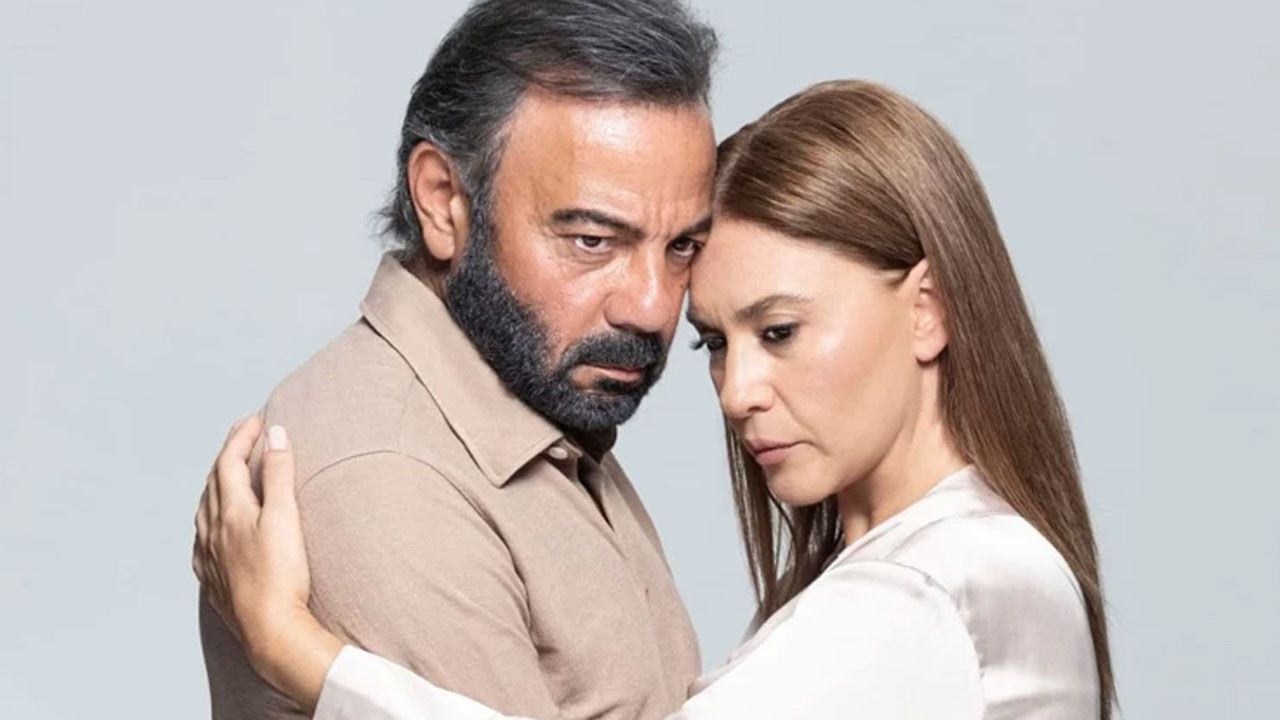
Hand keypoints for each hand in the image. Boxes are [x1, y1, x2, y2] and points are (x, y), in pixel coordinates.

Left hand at [192, 415, 341, 710]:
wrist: (271, 630)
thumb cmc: (281, 575)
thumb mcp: (285, 516)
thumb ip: (278, 473)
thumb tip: (275, 434)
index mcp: (228, 511)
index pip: (229, 462)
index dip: (242, 436)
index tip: (256, 418)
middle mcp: (211, 531)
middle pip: (214, 482)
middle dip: (228, 453)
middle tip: (244, 435)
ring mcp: (209, 557)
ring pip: (204, 509)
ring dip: (216, 484)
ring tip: (228, 474)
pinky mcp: (214, 580)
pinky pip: (203, 539)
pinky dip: (210, 519)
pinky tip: (214, 528)